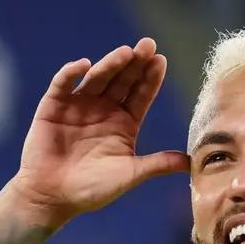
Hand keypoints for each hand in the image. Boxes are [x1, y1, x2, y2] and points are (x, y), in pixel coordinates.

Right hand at [11, 38, 189, 223]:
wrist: (52, 198)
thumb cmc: (92, 189)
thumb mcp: (129, 175)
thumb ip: (157, 164)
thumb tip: (192, 162)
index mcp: (124, 122)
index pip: (141, 94)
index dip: (150, 78)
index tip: (161, 60)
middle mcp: (104, 109)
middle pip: (122, 80)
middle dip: (135, 62)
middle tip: (148, 45)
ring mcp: (79, 105)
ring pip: (97, 78)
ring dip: (110, 64)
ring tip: (125, 53)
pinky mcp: (53, 107)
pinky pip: (62, 85)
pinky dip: (71, 73)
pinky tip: (84, 65)